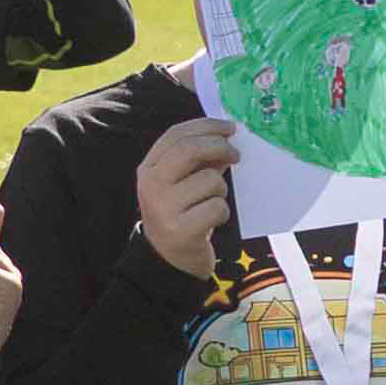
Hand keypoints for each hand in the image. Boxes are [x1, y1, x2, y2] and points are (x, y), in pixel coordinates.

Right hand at [138, 116, 243, 275]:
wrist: (169, 259)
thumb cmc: (183, 213)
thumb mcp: (184, 183)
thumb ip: (200, 160)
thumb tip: (226, 137)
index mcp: (149, 168)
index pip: (176, 135)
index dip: (206, 126)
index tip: (230, 127)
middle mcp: (150, 185)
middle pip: (191, 150)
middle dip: (220, 147)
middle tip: (236, 155)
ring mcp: (163, 208)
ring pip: (211, 181)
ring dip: (221, 191)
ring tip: (211, 203)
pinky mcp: (180, 230)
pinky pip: (217, 207)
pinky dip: (222, 213)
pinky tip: (212, 221)